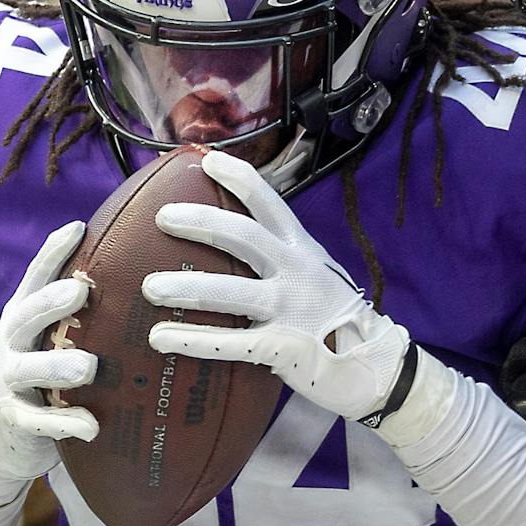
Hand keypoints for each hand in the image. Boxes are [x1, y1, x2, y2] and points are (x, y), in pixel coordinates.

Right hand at [0, 223, 98, 489]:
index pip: (36, 277)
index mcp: (25, 314)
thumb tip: (147, 267)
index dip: (53, 252)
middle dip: (49, 303)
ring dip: (57, 366)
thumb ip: (88, 308)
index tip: (78, 227)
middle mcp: (12, 341)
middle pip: (23, 315)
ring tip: (87, 368)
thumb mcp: (60, 334)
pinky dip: (64, 423)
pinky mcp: (15, 419)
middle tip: (80, 291)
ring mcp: (9, 380)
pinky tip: (92, 425)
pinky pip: (37, 422)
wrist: (9, 433)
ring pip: (27, 369)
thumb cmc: (50, 369)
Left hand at [143, 150, 409, 419]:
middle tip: (164, 217)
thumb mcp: (315, 275)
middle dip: (202, 222)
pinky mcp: (282, 348)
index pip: (271, 203)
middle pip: (245, 237)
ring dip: (187, 287)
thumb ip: (281, 260)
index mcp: (303, 249)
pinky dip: (193, 339)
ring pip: (231, 291)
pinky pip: (230, 342)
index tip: (207, 160)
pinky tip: (160, 337)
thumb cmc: (333, 318)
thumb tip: (229, 243)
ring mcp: (291, 310)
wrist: (376, 366)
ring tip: (150, 286)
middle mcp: (297, 272)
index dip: (239, 178)